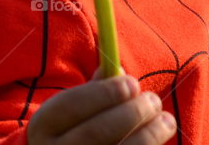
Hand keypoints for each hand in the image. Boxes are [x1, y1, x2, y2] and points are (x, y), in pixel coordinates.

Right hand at [27, 67, 175, 144]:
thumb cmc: (78, 126)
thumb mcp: (77, 107)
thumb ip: (96, 88)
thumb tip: (119, 70)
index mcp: (43, 126)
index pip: (70, 106)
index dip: (104, 93)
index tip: (133, 83)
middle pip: (95, 132)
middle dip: (131, 112)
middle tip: (153, 100)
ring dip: (148, 135)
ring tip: (165, 120)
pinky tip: (159, 136)